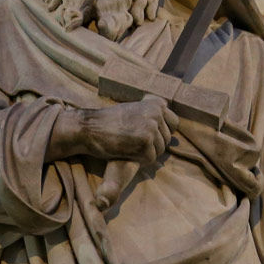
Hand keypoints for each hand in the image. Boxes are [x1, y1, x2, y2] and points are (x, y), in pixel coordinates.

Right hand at [48, 97, 178, 164]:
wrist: (89, 128)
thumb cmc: (109, 121)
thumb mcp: (134, 109)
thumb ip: (151, 114)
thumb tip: (172, 123)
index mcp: (156, 104)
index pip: (174, 123)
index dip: (161, 132)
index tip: (145, 133)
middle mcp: (156, 114)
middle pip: (166, 139)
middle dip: (152, 144)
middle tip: (130, 140)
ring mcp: (152, 128)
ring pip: (159, 150)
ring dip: (145, 152)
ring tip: (127, 144)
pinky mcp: (146, 143)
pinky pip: (150, 159)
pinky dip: (139, 159)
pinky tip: (125, 150)